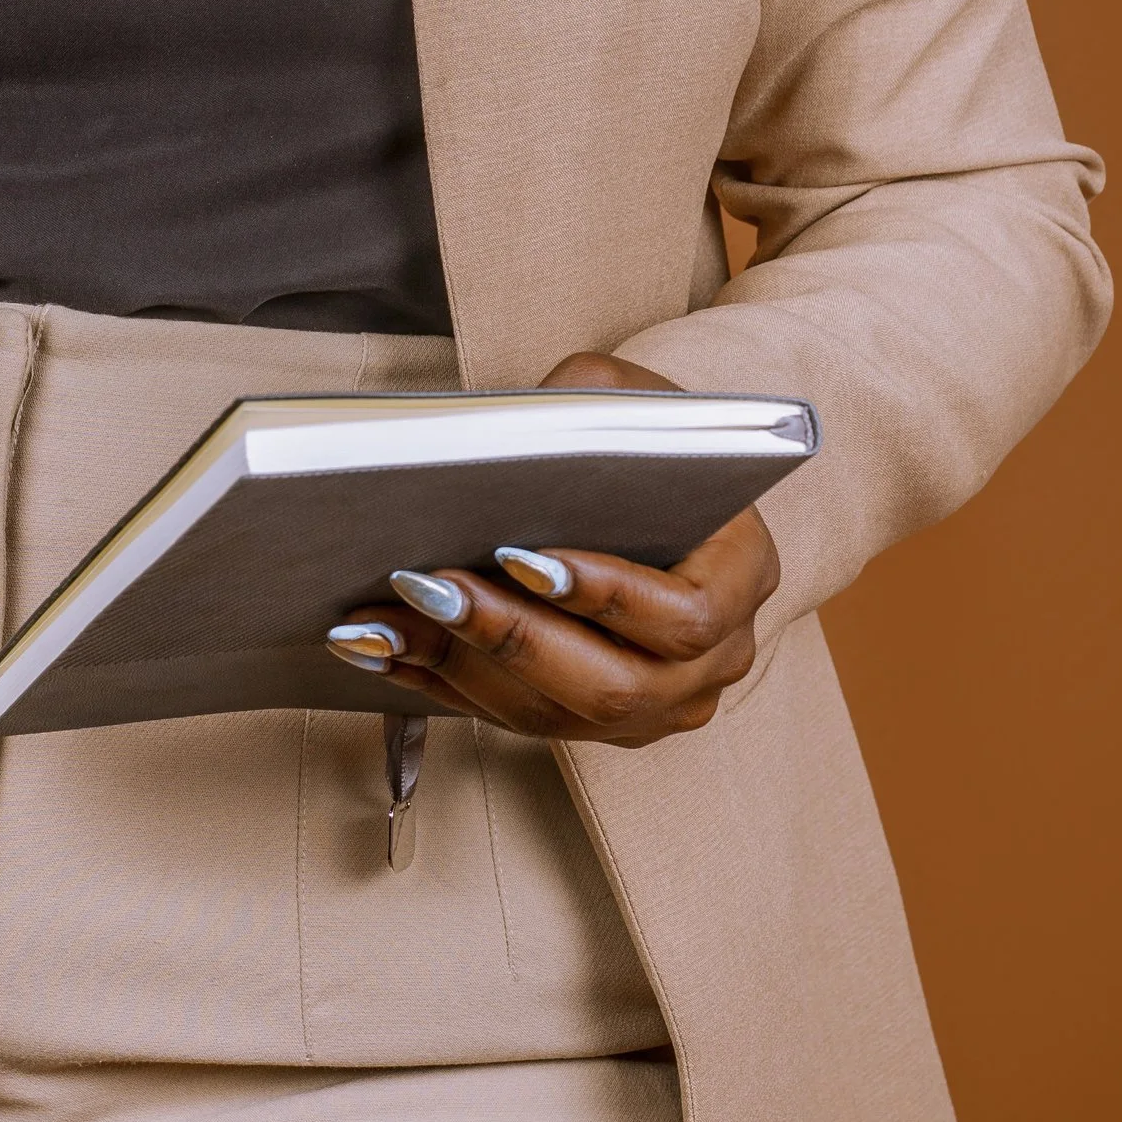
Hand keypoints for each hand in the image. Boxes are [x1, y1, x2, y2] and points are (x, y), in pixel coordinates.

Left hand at [326, 350, 782, 746]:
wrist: (659, 486)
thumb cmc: (648, 436)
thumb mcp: (634, 397)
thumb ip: (587, 405)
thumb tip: (500, 437)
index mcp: (743, 576)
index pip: (684, 615)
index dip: (604, 596)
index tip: (517, 558)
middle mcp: (714, 661)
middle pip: (614, 685)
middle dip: (509, 639)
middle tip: (427, 587)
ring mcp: (659, 705)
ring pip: (556, 716)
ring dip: (458, 668)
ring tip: (380, 620)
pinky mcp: (597, 723)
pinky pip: (517, 719)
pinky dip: (442, 683)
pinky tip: (378, 646)